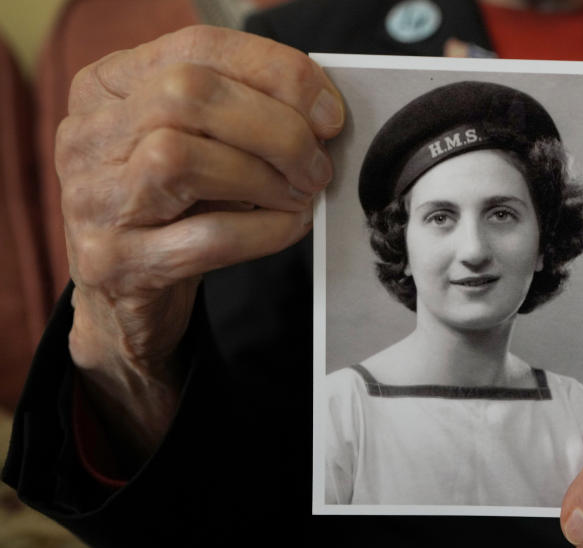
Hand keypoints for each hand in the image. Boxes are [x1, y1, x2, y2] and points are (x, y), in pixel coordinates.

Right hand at [58, 26, 343, 456]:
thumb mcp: (198, 146)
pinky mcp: (112, 262)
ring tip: (301, 196)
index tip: (328, 112)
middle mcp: (87, 134)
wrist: (125, 297)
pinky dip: (262, 231)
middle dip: (276, 129)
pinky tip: (289, 227)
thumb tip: (321, 113)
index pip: (196, 47)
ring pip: (180, 159)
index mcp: (108, 85)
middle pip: (187, 96)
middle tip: (318, 165)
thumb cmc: (173, 209)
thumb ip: (240, 113)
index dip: (275, 72)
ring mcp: (92, 199)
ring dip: (264, 177)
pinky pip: (201, 238)